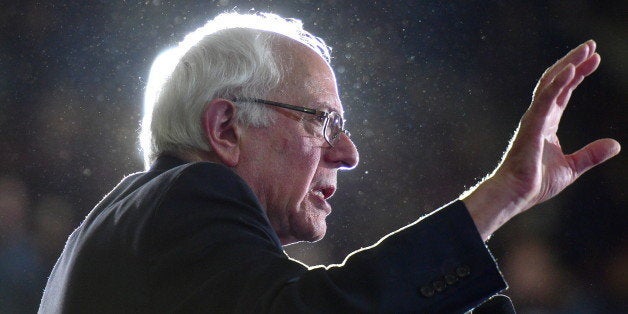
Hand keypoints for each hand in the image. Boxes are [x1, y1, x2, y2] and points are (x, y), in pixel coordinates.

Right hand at [462, 40, 620, 240]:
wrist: (516, 194)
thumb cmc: (536, 183)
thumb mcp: (572, 167)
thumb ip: (591, 154)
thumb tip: (616, 145)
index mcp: (547, 124)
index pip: (564, 92)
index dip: (579, 75)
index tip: (595, 60)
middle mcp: (539, 116)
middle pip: (557, 81)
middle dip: (574, 62)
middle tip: (591, 46)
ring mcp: (534, 118)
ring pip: (551, 84)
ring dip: (568, 65)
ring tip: (586, 50)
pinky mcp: (531, 125)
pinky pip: (545, 99)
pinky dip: (558, 83)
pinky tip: (571, 70)